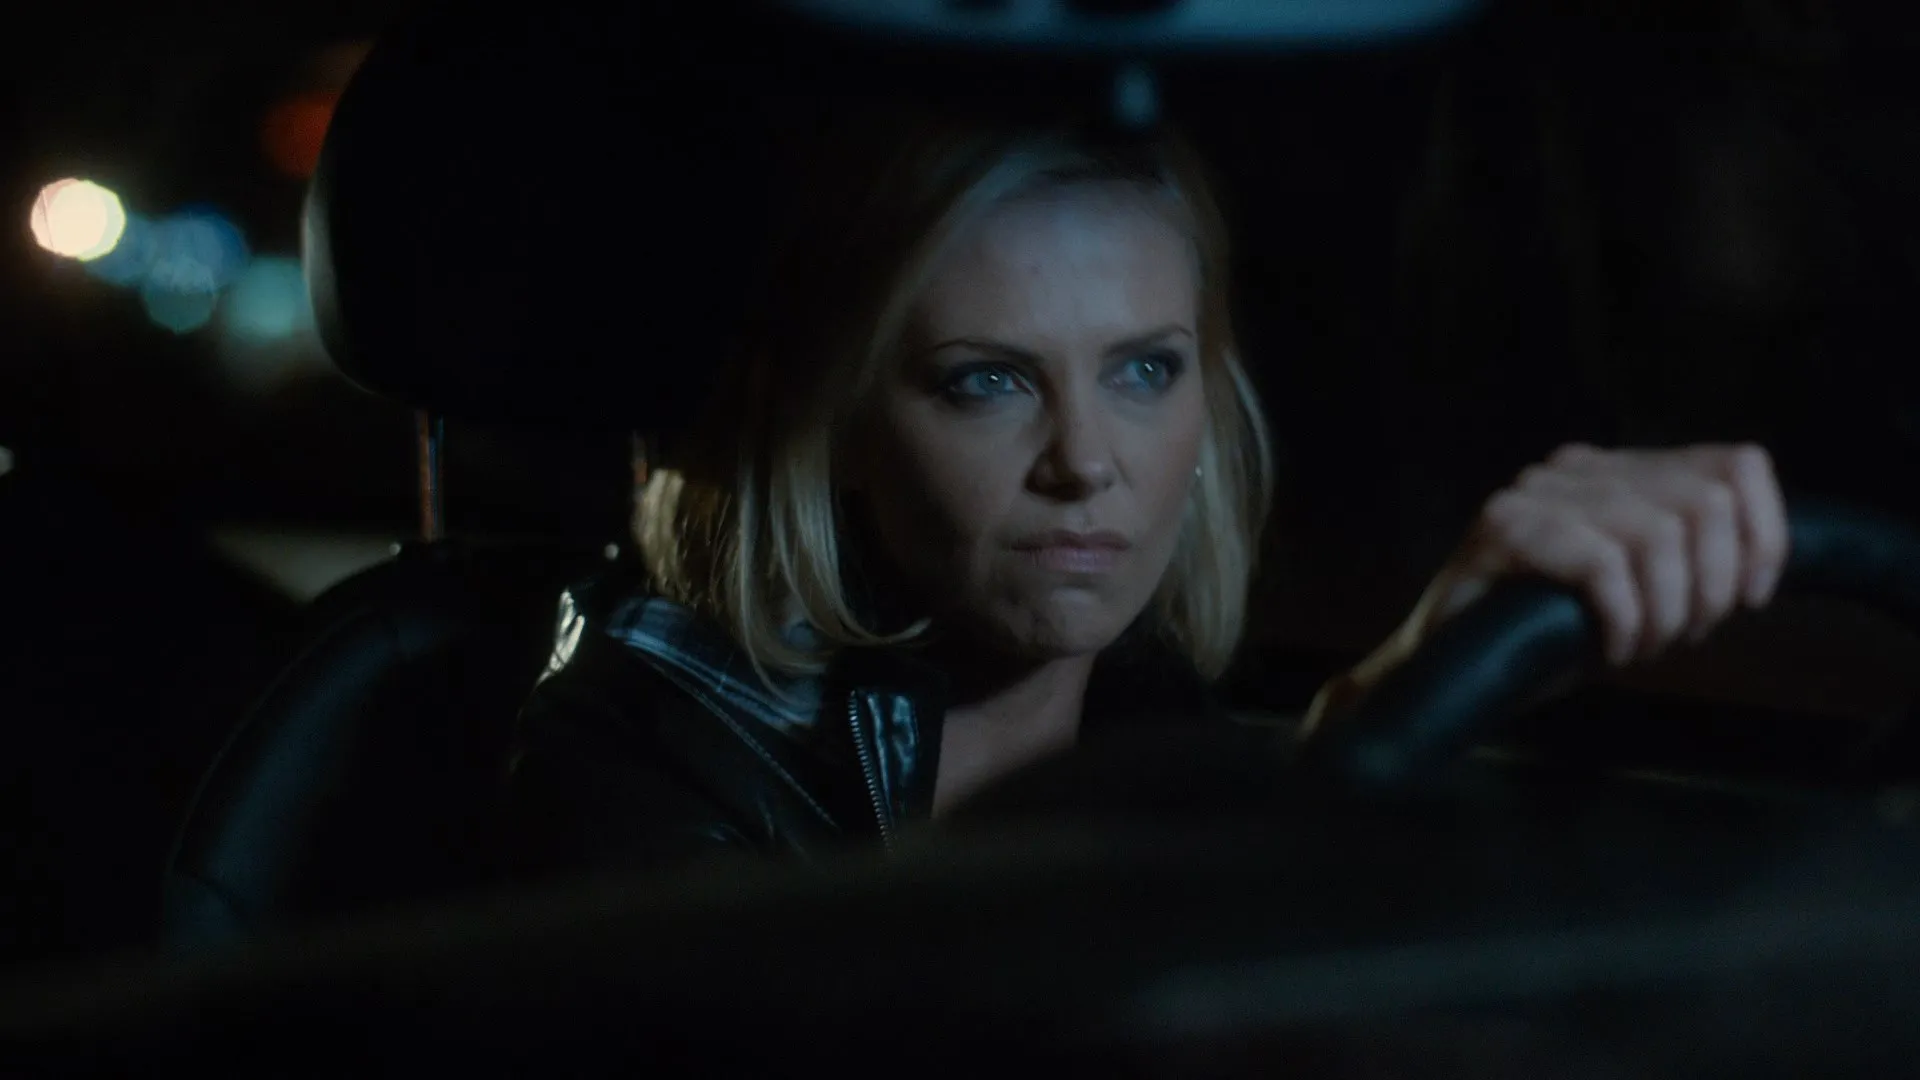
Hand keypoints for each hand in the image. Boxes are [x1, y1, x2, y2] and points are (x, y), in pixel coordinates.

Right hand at [1420, 442, 1789, 664]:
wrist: (1448, 674)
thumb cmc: (1543, 637)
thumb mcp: (1639, 592)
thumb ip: (1687, 560)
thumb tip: (1759, 565)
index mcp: (1616, 470)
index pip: (1734, 465)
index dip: (1764, 534)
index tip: (1750, 598)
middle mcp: (1576, 468)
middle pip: (1705, 500)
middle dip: (1710, 585)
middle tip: (1682, 636)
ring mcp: (1534, 493)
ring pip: (1656, 532)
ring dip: (1665, 609)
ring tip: (1640, 646)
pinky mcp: (1502, 529)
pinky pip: (1602, 564)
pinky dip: (1622, 618)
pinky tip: (1608, 649)